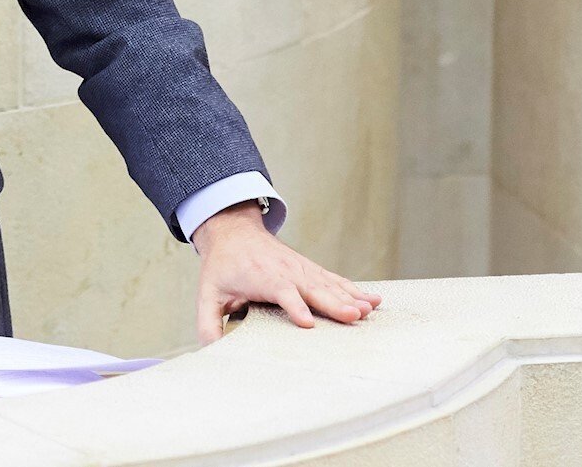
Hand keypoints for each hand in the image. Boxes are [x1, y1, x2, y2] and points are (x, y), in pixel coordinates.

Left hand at [190, 203, 381, 344]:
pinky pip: (336, 280)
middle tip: (353, 317)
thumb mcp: (207, 293)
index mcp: (263, 277)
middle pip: (313, 289)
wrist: (234, 231)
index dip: (294, 306)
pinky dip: (354, 290)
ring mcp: (302, 269)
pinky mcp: (311, 270)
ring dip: (350, 297)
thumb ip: (208, 322)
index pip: (282, 292)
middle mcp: (287, 272)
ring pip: (330, 284)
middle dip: (334, 303)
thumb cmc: (222, 265)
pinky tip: (374, 300)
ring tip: (369, 310)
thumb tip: (211, 350)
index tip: (307, 322)